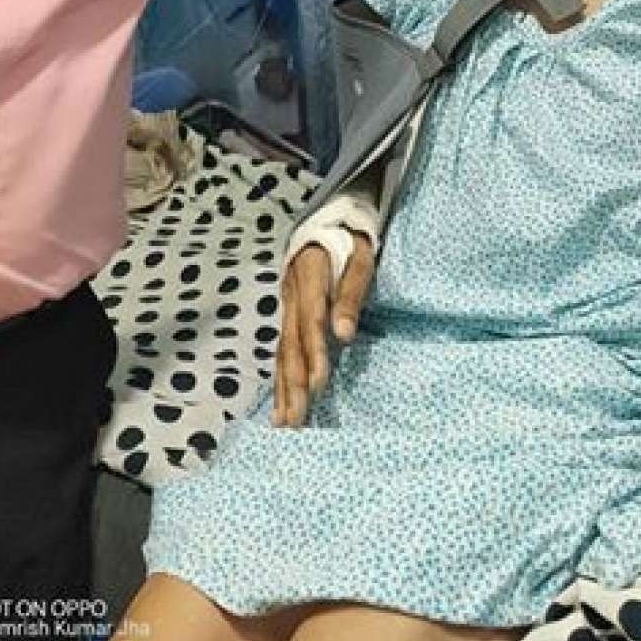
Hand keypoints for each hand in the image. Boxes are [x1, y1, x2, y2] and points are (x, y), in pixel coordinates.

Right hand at [272, 234, 374, 427]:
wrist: (328, 217)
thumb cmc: (351, 237)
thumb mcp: (361, 255)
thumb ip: (351, 292)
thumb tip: (344, 334)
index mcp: (308, 274)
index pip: (311, 320)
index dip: (314, 353)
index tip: (317, 385)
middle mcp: (290, 292)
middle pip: (291, 344)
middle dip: (292, 385)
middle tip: (296, 422)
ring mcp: (285, 303)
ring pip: (282, 350)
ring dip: (282, 388)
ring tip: (284, 423)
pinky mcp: (287, 312)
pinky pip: (281, 348)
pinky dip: (280, 377)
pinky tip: (280, 402)